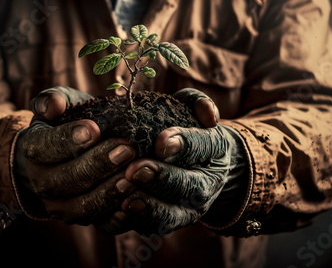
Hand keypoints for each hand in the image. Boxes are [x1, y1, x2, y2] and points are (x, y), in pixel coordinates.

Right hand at [15, 87, 137, 224]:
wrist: (60, 157)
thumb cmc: (65, 123)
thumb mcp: (58, 105)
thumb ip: (53, 99)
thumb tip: (54, 105)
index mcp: (34, 150)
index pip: (45, 147)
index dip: (68, 139)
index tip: (93, 129)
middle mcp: (42, 182)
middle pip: (66, 179)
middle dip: (98, 165)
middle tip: (127, 149)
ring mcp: (61, 206)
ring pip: (82, 206)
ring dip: (109, 193)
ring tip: (133, 176)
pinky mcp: (83, 219)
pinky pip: (99, 224)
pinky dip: (118, 217)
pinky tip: (137, 202)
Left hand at [108, 89, 242, 234]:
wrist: (195, 163)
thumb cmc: (185, 128)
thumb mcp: (191, 108)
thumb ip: (198, 103)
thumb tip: (208, 114)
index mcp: (215, 151)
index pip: (204, 147)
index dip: (184, 145)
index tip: (161, 141)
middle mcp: (205, 184)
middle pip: (188, 187)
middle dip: (161, 179)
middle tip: (136, 169)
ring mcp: (188, 209)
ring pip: (171, 215)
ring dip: (148, 208)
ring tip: (125, 197)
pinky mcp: (168, 223)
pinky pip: (153, 229)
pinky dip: (135, 223)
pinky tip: (117, 212)